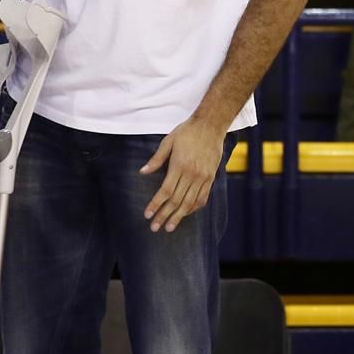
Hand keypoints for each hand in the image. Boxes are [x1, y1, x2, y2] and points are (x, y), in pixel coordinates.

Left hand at [140, 114, 227, 232]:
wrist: (211, 125)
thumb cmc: (187, 132)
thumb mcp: (168, 142)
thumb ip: (156, 159)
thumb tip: (143, 172)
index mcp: (179, 165)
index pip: (165, 191)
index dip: (156, 205)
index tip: (147, 215)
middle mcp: (191, 174)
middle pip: (176, 200)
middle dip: (164, 215)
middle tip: (155, 228)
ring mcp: (203, 177)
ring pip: (189, 202)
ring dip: (179, 216)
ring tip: (170, 227)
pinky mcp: (211, 177)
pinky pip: (203, 197)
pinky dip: (194, 207)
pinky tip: (186, 213)